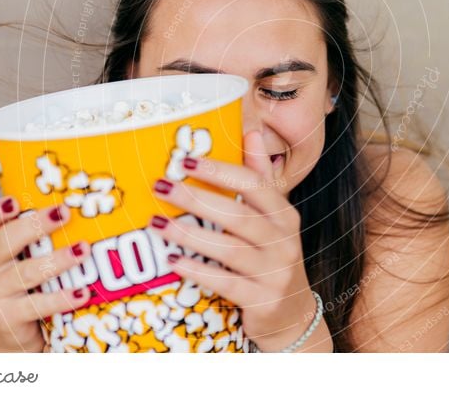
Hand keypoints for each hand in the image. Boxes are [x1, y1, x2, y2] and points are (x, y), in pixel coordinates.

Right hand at [0, 198, 91, 351]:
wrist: (13, 331)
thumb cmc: (26, 282)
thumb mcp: (26, 251)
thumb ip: (42, 228)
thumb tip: (85, 204)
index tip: (13, 203)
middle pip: (4, 240)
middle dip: (35, 225)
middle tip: (64, 213)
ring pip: (26, 272)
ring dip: (57, 260)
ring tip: (82, 250)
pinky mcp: (6, 317)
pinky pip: (37, 305)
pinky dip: (61, 298)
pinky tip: (81, 292)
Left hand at [149, 130, 330, 351]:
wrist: (292, 315)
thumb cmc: (273, 256)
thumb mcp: (274, 217)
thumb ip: (260, 177)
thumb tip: (251, 132)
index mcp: (285, 215)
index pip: (253, 185)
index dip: (219, 171)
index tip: (185, 161)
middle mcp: (284, 241)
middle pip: (238, 215)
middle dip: (197, 199)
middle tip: (161, 186)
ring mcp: (275, 273)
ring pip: (229, 249)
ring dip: (190, 234)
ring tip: (157, 223)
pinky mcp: (263, 301)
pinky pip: (225, 283)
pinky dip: (198, 270)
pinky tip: (173, 261)